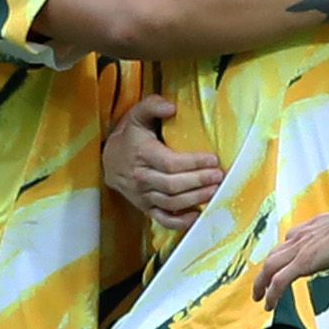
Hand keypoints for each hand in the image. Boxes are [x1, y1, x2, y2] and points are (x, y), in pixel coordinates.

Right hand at [101, 95, 222, 229]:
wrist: (108, 160)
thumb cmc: (129, 136)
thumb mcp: (137, 115)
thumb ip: (152, 105)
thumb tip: (172, 107)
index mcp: (142, 154)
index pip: (170, 163)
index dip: (194, 163)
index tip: (213, 159)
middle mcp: (141, 178)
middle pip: (173, 185)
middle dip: (199, 181)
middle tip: (219, 176)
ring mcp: (143, 196)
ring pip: (172, 203)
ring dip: (195, 199)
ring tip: (215, 191)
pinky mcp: (145, 208)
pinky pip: (163, 220)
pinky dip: (181, 222)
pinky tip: (198, 215)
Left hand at [249, 204, 328, 303]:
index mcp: (307, 230)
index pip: (287, 243)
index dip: (281, 257)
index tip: (281, 266)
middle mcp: (298, 238)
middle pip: (272, 256)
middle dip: (263, 273)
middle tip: (260, 287)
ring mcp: (298, 250)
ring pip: (269, 268)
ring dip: (261, 284)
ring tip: (259, 298)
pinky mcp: (302, 263)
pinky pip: (279, 281)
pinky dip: (272, 294)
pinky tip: (269, 305)